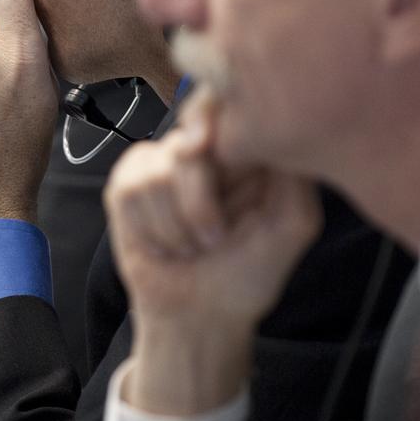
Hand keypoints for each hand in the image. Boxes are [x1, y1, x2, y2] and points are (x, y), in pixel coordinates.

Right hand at [105, 87, 321, 414]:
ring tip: (191, 248)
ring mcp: (162, 162)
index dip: (215, 124)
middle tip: (214, 240)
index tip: (211, 151)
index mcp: (245, 148)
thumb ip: (292, 172)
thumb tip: (261, 125)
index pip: (225, 102)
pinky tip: (163, 245)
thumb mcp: (292, 224)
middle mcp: (204, 148)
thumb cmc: (248, 276)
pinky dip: (149, 229)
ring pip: (158, 170)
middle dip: (198, 201)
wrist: (198, 318)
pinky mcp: (127, 184)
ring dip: (175, 226)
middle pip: (189, 139)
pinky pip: (130, 189)